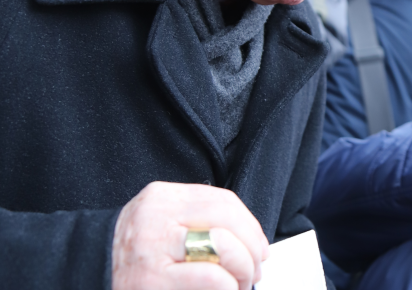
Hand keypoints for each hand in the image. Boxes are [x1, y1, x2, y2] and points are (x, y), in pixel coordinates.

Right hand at [112, 182, 269, 289]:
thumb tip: (248, 238)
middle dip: (251, 248)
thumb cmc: (130, 257)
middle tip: (254, 269)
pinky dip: (228, 286)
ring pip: (222, 245)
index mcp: (162, 198)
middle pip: (226, 220)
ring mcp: (153, 250)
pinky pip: (211, 277)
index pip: (222, 200)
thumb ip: (196, 221)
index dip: (250, 225)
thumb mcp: (160, 225)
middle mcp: (156, 217)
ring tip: (241, 284)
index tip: (259, 245)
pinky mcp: (152, 282)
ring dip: (243, 269)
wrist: (84, 274)